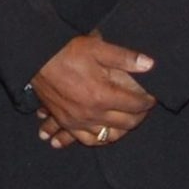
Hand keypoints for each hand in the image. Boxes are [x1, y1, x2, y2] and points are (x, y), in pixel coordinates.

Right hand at [31, 33, 154, 145]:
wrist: (36, 58)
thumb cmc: (67, 51)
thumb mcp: (97, 48)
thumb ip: (125, 58)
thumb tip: (150, 64)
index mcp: (102, 95)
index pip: (135, 105)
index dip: (148, 102)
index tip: (152, 97)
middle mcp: (91, 113)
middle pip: (125, 124)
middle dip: (139, 117)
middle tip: (143, 108)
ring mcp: (77, 121)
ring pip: (107, 136)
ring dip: (121, 130)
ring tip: (127, 121)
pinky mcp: (65, 122)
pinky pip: (85, 139)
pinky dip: (96, 139)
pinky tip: (102, 135)